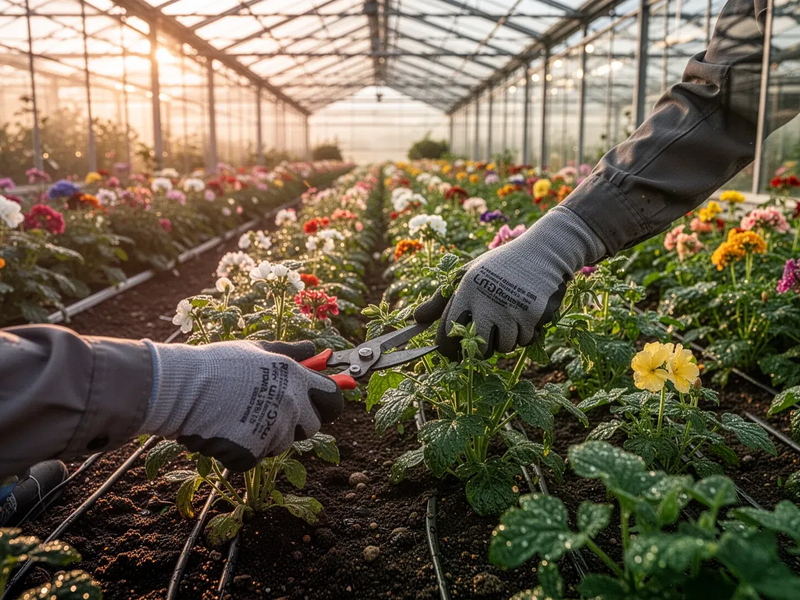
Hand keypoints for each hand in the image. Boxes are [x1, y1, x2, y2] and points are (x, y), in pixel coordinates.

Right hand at [139, 340, 342, 471]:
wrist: (181, 387)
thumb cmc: (217, 364)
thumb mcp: (257, 350)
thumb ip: (289, 351)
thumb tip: (312, 348)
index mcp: (295, 378)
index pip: (334, 397)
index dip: (328, 401)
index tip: (320, 402)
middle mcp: (291, 405)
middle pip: (314, 425)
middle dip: (299, 422)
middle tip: (271, 411)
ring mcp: (273, 430)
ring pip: (283, 443)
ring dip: (268, 436)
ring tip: (239, 415)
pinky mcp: (254, 453)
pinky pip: (257, 457)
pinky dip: (244, 450)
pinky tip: (226, 431)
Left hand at [415, 206, 605, 358]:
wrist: (543, 252)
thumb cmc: (499, 265)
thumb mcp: (467, 274)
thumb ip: (440, 299)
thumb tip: (415, 319)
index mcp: (466, 291)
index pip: (448, 333)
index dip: (448, 350)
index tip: (452, 355)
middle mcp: (486, 302)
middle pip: (477, 349)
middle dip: (481, 351)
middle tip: (486, 341)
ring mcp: (510, 310)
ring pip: (504, 348)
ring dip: (506, 341)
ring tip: (508, 320)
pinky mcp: (532, 315)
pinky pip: (524, 340)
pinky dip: (524, 334)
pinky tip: (525, 316)